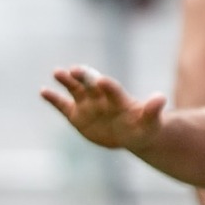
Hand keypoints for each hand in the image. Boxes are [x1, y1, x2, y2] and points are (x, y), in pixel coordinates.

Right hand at [41, 65, 165, 151]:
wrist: (130, 134)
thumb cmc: (143, 126)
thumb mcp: (150, 122)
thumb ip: (153, 110)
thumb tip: (161, 98)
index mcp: (118, 98)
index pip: (112, 89)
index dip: (107, 86)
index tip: (101, 80)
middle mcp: (100, 97)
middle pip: (90, 83)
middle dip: (83, 76)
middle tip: (74, 70)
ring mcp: (87, 104)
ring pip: (74, 89)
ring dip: (66, 81)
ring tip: (57, 72)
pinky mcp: (75, 114)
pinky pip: (62, 105)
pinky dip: (53, 98)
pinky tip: (43, 91)